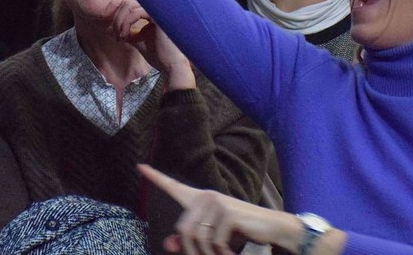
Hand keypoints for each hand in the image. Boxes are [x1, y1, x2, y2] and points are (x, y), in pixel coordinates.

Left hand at [109, 0, 193, 88]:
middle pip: (127, 2)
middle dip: (117, 19)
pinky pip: (136, 13)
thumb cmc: (158, 54)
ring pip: (129, 5)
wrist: (171, 66)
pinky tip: (125, 36)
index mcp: (152, 12)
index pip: (129, 4)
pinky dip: (126, 23)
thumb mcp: (137, 41)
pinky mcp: (158, 15)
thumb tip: (107, 29)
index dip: (117, 15)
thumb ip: (125, 32)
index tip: (115, 32)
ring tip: (121, 37)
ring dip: (120, 22)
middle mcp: (156, 8)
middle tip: (116, 35)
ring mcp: (158, 10)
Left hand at [139, 164, 324, 253]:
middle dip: (192, 251)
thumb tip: (168, 245)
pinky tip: (231, 252)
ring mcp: (218, 202)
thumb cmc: (240, 232)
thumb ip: (190, 240)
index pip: (174, 187)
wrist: (272, 228)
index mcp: (201, 199)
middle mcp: (207, 196)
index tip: (139, 167)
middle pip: (183, 229)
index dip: (155, 178)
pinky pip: (213, 241)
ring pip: (196, 237)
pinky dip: (221, 253)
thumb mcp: (213, 238)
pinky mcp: (228, 212)